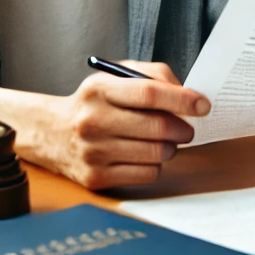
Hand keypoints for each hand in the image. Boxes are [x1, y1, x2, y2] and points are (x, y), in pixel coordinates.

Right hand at [48, 62, 209, 190]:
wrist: (52, 133)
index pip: (149, 93)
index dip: (182, 99)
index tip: (203, 105)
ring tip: (162, 140)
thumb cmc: (95, 102)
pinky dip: (155, 165)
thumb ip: (153, 76)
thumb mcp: (117, 77)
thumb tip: (186, 93)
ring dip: (170, 147)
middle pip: (157, 127)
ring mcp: (93, 152)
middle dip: (183, 128)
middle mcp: (93, 121)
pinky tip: (145, 155)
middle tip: (187, 127)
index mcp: (99, 89)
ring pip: (156, 154)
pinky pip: (147, 175)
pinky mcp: (96, 178)